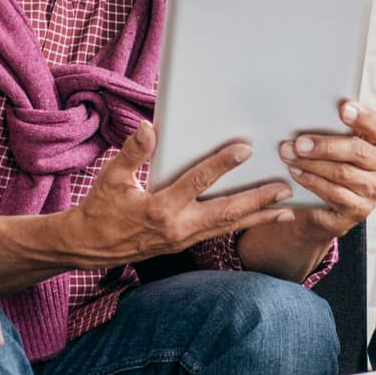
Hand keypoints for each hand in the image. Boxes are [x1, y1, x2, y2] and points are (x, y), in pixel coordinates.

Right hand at [69, 120, 296, 264]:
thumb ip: (133, 152)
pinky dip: (242, 225)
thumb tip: (149, 128)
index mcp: (160, 208)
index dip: (221, 164)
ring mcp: (183, 239)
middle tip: (285, 187)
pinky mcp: (183, 244)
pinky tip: (259, 218)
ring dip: (258, 216)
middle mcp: (178, 227)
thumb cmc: (99, 209)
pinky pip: (219, 233)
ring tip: (287, 209)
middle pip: (226, 212)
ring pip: (228, 226)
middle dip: (258, 200)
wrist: (88, 246)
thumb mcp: (111, 177)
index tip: (244, 150)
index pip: (197, 182)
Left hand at [276, 101, 375, 235]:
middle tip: (299, 142)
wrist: (334, 204)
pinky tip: (296, 172)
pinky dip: (311, 181)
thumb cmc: (338, 161)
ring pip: (342, 173)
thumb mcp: (343, 142)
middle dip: (324, 146)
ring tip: (289, 154)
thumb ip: (337, 127)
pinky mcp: (359, 209)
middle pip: (356, 151)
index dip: (362, 116)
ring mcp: (375, 190)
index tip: (343, 108)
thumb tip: (312, 110)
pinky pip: (333, 193)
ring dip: (311, 163)